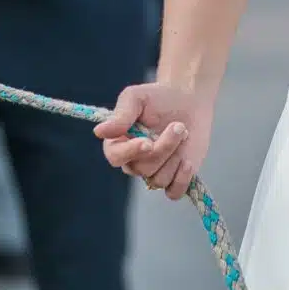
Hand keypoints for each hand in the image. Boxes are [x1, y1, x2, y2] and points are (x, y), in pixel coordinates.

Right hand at [94, 81, 212, 199]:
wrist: (189, 100)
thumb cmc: (159, 96)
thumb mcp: (136, 97)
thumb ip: (121, 115)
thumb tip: (100, 132)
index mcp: (118, 142)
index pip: (115, 157)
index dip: (130, 152)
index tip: (148, 142)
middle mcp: (134, 160)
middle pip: (143, 168)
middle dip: (164, 147)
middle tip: (178, 126)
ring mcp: (154, 171)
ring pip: (159, 179)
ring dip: (175, 156)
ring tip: (184, 134)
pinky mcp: (173, 178)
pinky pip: (173, 192)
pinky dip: (182, 179)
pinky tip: (188, 161)